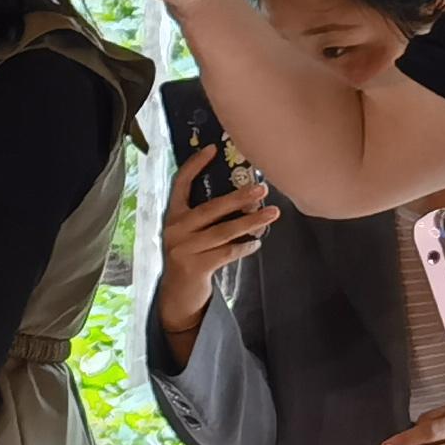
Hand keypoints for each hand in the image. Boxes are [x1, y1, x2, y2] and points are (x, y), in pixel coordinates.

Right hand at [151, 151, 277, 343]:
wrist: (178, 295)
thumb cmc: (192, 256)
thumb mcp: (192, 233)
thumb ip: (208, 217)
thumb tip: (246, 197)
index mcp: (172, 216)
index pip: (180, 184)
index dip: (195, 165)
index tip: (213, 149)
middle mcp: (175, 229)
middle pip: (210, 208)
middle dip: (239, 197)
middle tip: (262, 188)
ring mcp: (183, 248)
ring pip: (223, 231)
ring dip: (250, 222)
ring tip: (271, 214)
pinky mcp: (195, 266)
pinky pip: (227, 252)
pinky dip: (245, 247)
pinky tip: (257, 243)